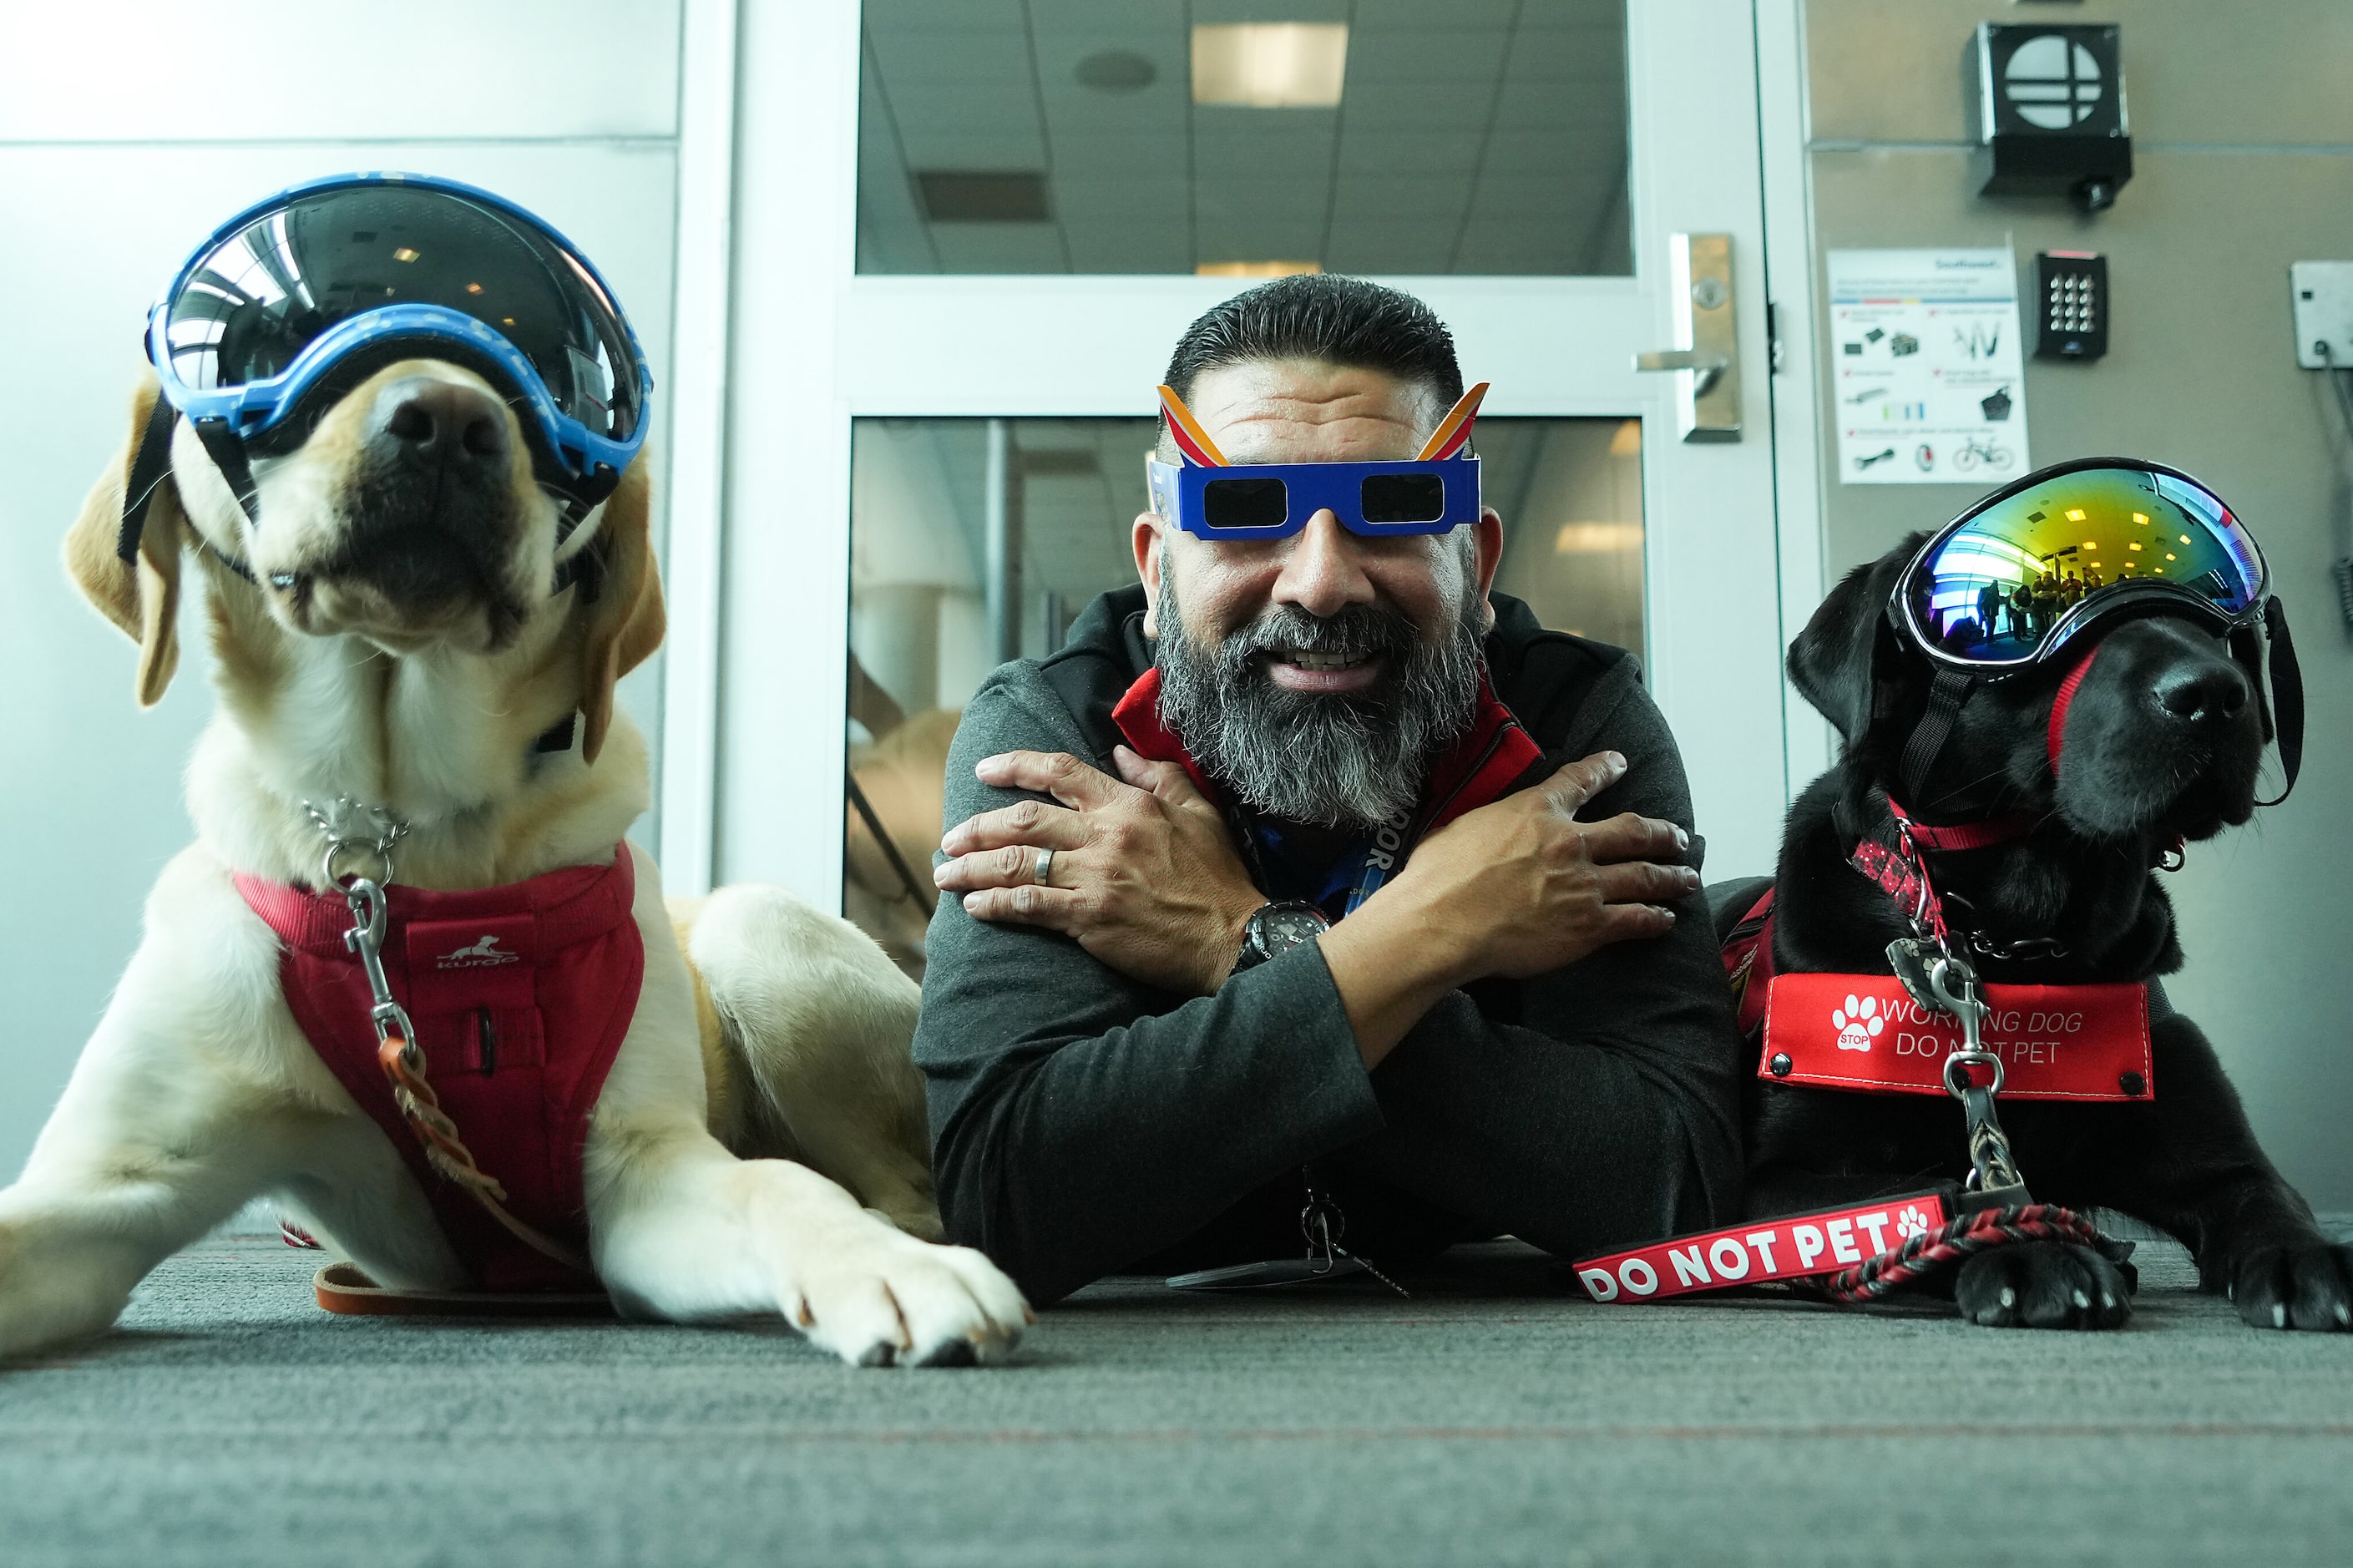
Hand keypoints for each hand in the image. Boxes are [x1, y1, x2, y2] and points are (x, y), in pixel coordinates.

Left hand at [936, 746, 1265, 995]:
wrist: (1234, 936)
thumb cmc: (1219, 878)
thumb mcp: (1199, 811)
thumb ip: (1158, 776)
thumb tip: (1120, 752)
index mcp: (1129, 804)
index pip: (1060, 771)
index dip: (1015, 766)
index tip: (984, 769)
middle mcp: (1106, 834)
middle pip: (1023, 820)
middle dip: (977, 827)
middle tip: (950, 837)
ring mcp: (1096, 875)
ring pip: (1016, 863)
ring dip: (972, 868)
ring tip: (945, 875)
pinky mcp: (1090, 916)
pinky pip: (1029, 904)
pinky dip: (996, 904)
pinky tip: (975, 907)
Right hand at [1318, 751, 1695, 1065]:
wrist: (1440, 924)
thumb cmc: (1436, 878)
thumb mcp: (1461, 825)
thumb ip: (1492, 819)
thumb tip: (1490, 823)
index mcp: (1536, 811)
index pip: (1581, 779)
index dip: (1605, 768)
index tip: (1620, 763)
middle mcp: (1570, 842)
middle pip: (1633, 830)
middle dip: (1663, 833)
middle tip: (1679, 837)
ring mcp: (1584, 885)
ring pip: (1644, 875)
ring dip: (1671, 876)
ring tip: (1686, 877)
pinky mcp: (1588, 927)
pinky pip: (1635, 919)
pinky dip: (1655, 918)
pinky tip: (1665, 918)